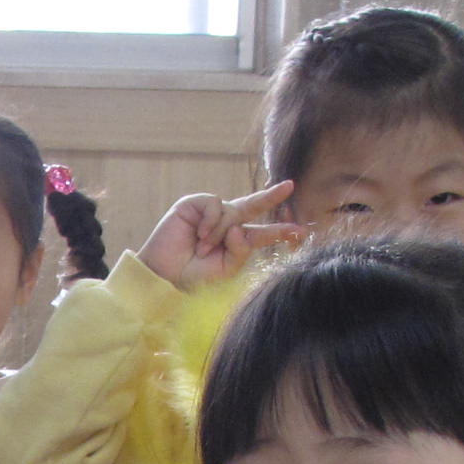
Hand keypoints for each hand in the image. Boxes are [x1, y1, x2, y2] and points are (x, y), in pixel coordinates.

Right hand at [136, 183, 299, 290]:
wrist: (164, 275)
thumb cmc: (194, 277)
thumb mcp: (226, 270)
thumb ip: (241, 250)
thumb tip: (239, 227)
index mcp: (235, 242)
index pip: (261, 233)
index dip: (279, 231)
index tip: (300, 231)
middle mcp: (226, 224)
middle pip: (253, 206)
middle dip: (271, 196)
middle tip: (290, 186)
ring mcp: (210, 213)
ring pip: (231, 212)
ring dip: (219, 232)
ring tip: (203, 248)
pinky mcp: (193, 204)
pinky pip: (215, 205)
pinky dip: (210, 221)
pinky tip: (198, 235)